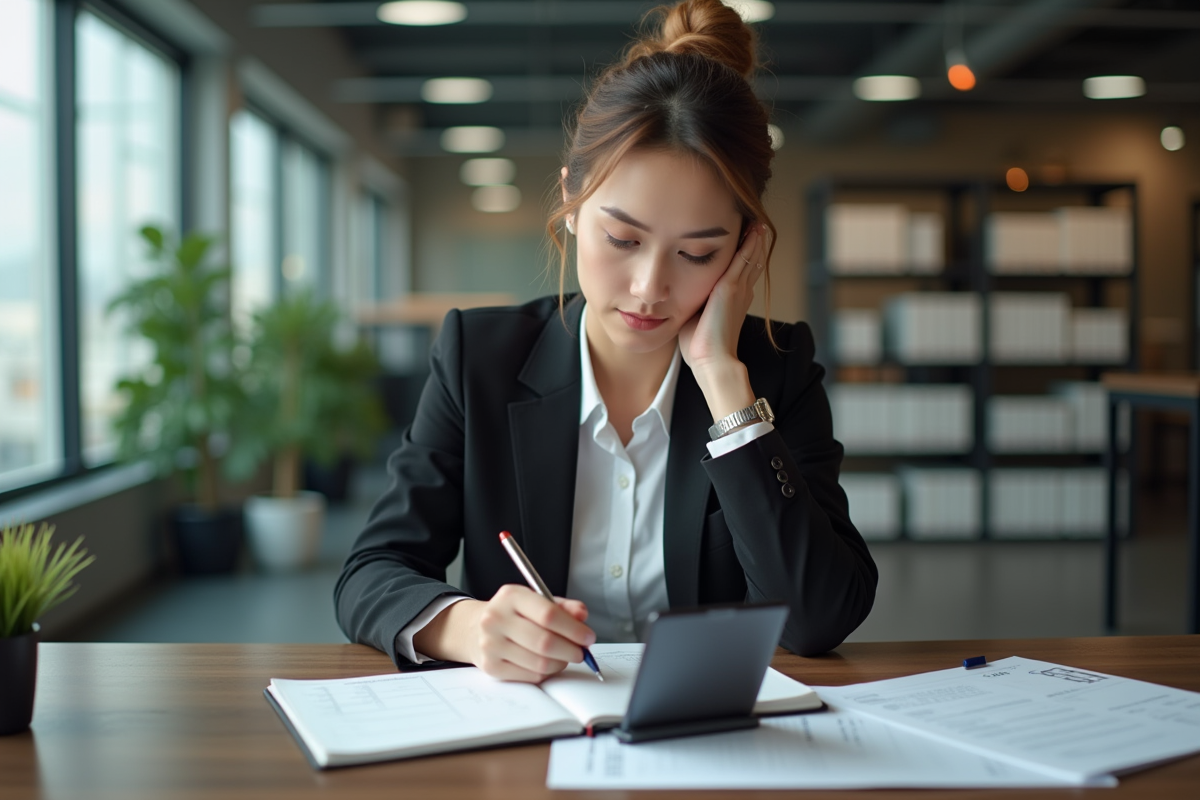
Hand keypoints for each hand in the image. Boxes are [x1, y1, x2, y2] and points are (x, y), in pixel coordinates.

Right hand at [449, 585, 595, 682]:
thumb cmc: (513, 614)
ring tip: (565, 657)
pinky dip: (547, 672)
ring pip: (539, 662)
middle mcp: (496, 619)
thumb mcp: (536, 600)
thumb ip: (562, 607)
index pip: (548, 614)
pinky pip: (531, 675)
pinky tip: (549, 664)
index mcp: (511, 596)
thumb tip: (582, 616)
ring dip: (561, 663)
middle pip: (544, 642)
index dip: (574, 629)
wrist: (475, 628)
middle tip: (581, 652)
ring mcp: (491, 644)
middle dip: (571, 650)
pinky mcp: (491, 666)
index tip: (588, 636)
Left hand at [678, 223, 767, 372]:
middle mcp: (741, 292)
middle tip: (755, 224)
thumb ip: (693, 304)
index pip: (742, 273)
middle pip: (750, 261)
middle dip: (752, 243)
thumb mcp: (696, 318)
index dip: (744, 257)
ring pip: (750, 257)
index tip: (743, 241)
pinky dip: (750, 243)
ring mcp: (738, 289)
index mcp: (733, 300)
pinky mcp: (732, 287)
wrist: (712, 360)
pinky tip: (754, 229)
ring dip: (753, 239)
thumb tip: (676, 298)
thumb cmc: (700, 346)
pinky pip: (744, 259)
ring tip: (756, 222)